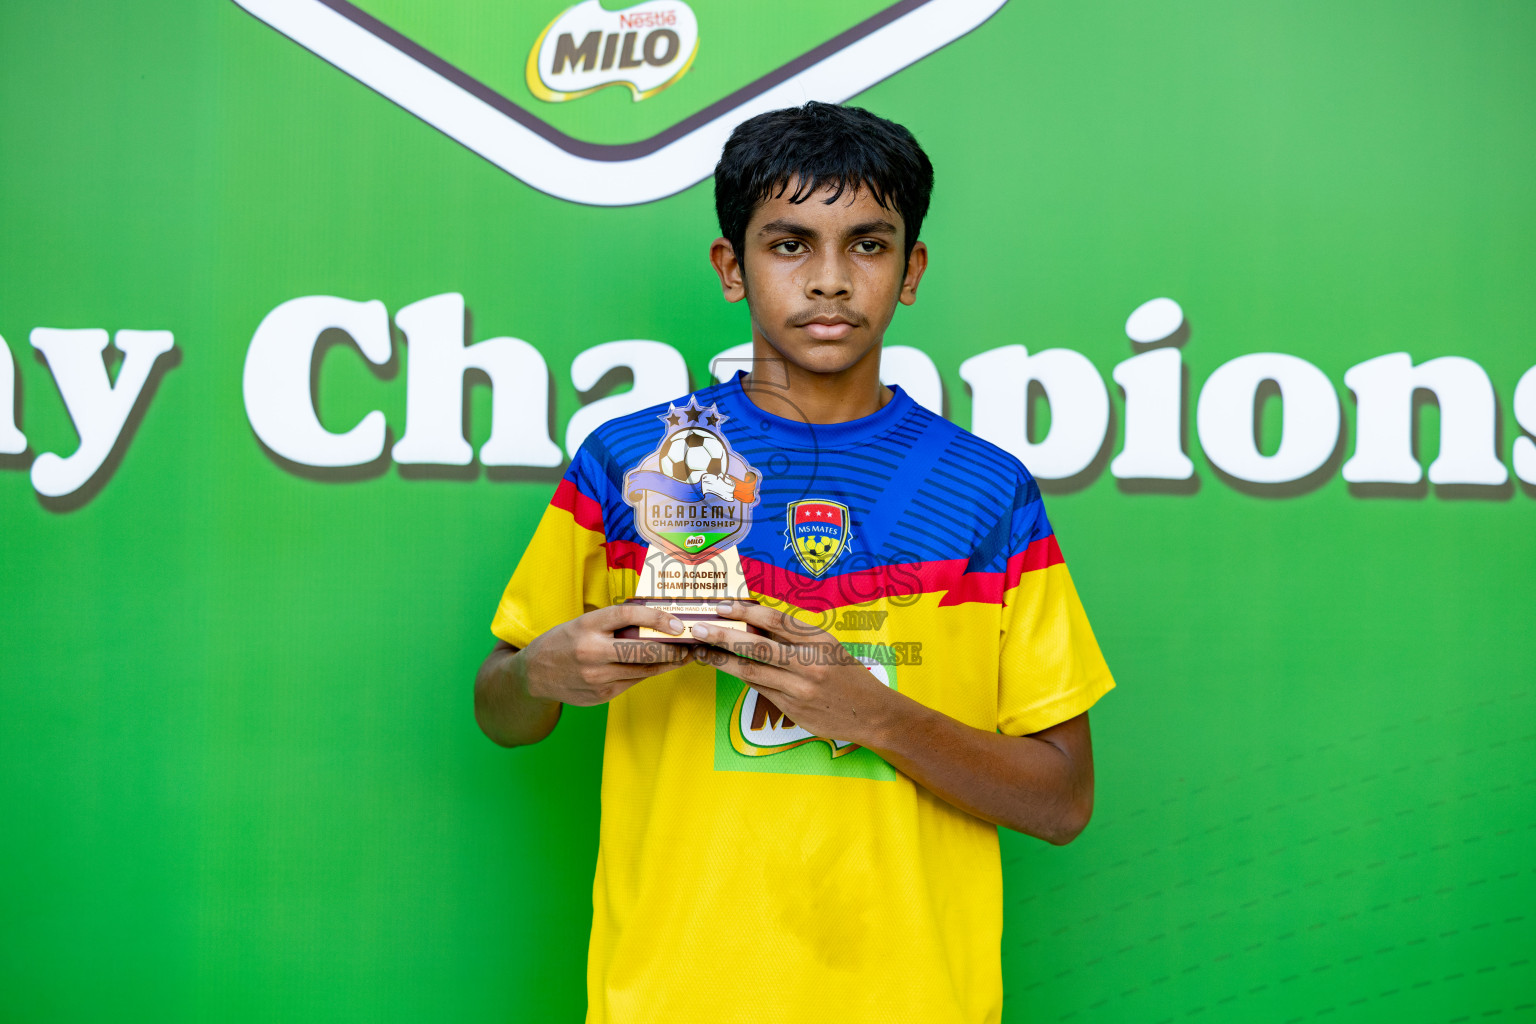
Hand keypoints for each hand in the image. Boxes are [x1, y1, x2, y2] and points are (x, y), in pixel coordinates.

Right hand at [519, 604, 693, 706]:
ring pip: (643, 670)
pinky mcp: (602, 694)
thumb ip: (613, 623)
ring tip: (684, 655)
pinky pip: (633, 682)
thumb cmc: (563, 642)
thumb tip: (654, 618)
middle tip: (691, 643)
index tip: (678, 622)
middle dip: (672, 648)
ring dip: (668, 663)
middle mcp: (591, 651)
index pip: (628, 615)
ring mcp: (597, 676)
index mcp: (586, 626)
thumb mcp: (582, 623)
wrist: (534, 676)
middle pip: (642, 649)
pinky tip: (661, 667)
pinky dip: (649, 673)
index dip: (657, 617)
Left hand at [690, 601, 901, 747]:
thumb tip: (752, 620)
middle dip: (722, 636)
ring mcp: (800, 689)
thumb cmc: (846, 673)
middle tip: (698, 629)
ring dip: (721, 660)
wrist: (871, 713)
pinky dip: (739, 676)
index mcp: (819, 640)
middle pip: (756, 646)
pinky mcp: (792, 709)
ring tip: (700, 650)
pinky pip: (758, 688)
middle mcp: (810, 663)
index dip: (745, 611)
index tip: (722, 606)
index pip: (775, 620)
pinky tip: (724, 667)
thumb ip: (792, 635)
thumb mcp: (826, 645)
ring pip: (751, 671)